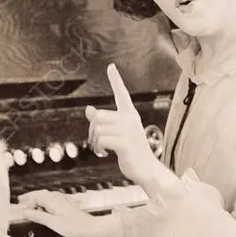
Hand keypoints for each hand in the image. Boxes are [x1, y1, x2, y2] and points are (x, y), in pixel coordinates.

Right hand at [15, 190, 120, 236]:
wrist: (92, 228)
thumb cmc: (74, 227)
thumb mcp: (53, 223)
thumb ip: (38, 216)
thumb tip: (26, 212)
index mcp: (53, 201)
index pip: (35, 197)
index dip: (26, 202)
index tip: (20, 209)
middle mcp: (58, 198)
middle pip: (40, 194)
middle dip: (30, 197)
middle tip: (20, 201)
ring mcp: (63, 201)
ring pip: (47, 196)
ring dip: (37, 199)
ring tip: (29, 204)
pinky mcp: (67, 206)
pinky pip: (53, 200)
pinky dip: (45, 201)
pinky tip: (45, 206)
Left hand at [85, 64, 156, 183]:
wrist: (147, 169)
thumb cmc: (132, 151)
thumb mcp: (117, 134)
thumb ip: (104, 122)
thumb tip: (88, 109)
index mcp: (130, 115)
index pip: (121, 93)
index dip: (115, 80)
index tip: (111, 66)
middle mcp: (130, 120)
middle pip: (99, 116)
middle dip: (92, 130)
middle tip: (96, 142)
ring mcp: (129, 131)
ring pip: (98, 129)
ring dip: (94, 142)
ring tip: (101, 149)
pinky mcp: (125, 143)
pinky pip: (102, 140)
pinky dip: (99, 148)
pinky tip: (104, 153)